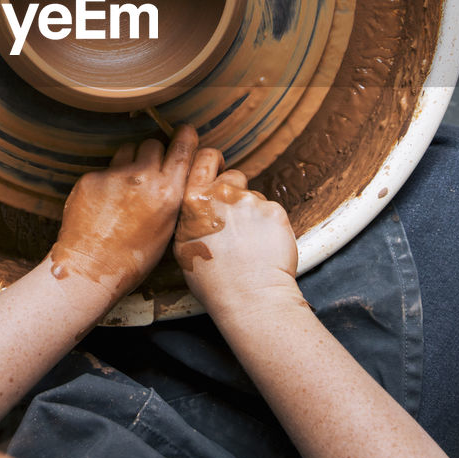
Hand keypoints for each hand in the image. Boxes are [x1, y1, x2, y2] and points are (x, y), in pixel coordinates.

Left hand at [51, 124, 197, 303]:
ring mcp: (115, 176)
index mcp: (168, 193)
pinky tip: (104, 202)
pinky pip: (105, 168)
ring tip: (125, 187)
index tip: (185, 131)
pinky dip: (107, 179)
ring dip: (129, 161)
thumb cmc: (133, 259)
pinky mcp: (91, 178)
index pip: (183, 148)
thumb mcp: (167, 229)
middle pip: (153, 143)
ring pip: (128, 150)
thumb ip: (172, 197)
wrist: (90, 269)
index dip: (185, 136)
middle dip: (153, 153)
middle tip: (148, 171)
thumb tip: (175, 175)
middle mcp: (143, 178)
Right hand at [173, 147, 298, 317]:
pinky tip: (264, 245)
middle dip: (234, 190)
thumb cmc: (213, 281)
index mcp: (194, 201)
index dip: (211, 161)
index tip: (216, 166)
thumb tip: (197, 205)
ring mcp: (250, 201)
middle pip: (232, 176)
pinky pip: (271, 211)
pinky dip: (269, 225)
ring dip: (252, 212)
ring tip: (250, 241)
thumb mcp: (183, 246)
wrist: (250, 298)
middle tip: (235, 217)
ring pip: (253, 196)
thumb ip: (190, 216)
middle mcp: (221, 195)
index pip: (202, 159)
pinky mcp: (275, 211)